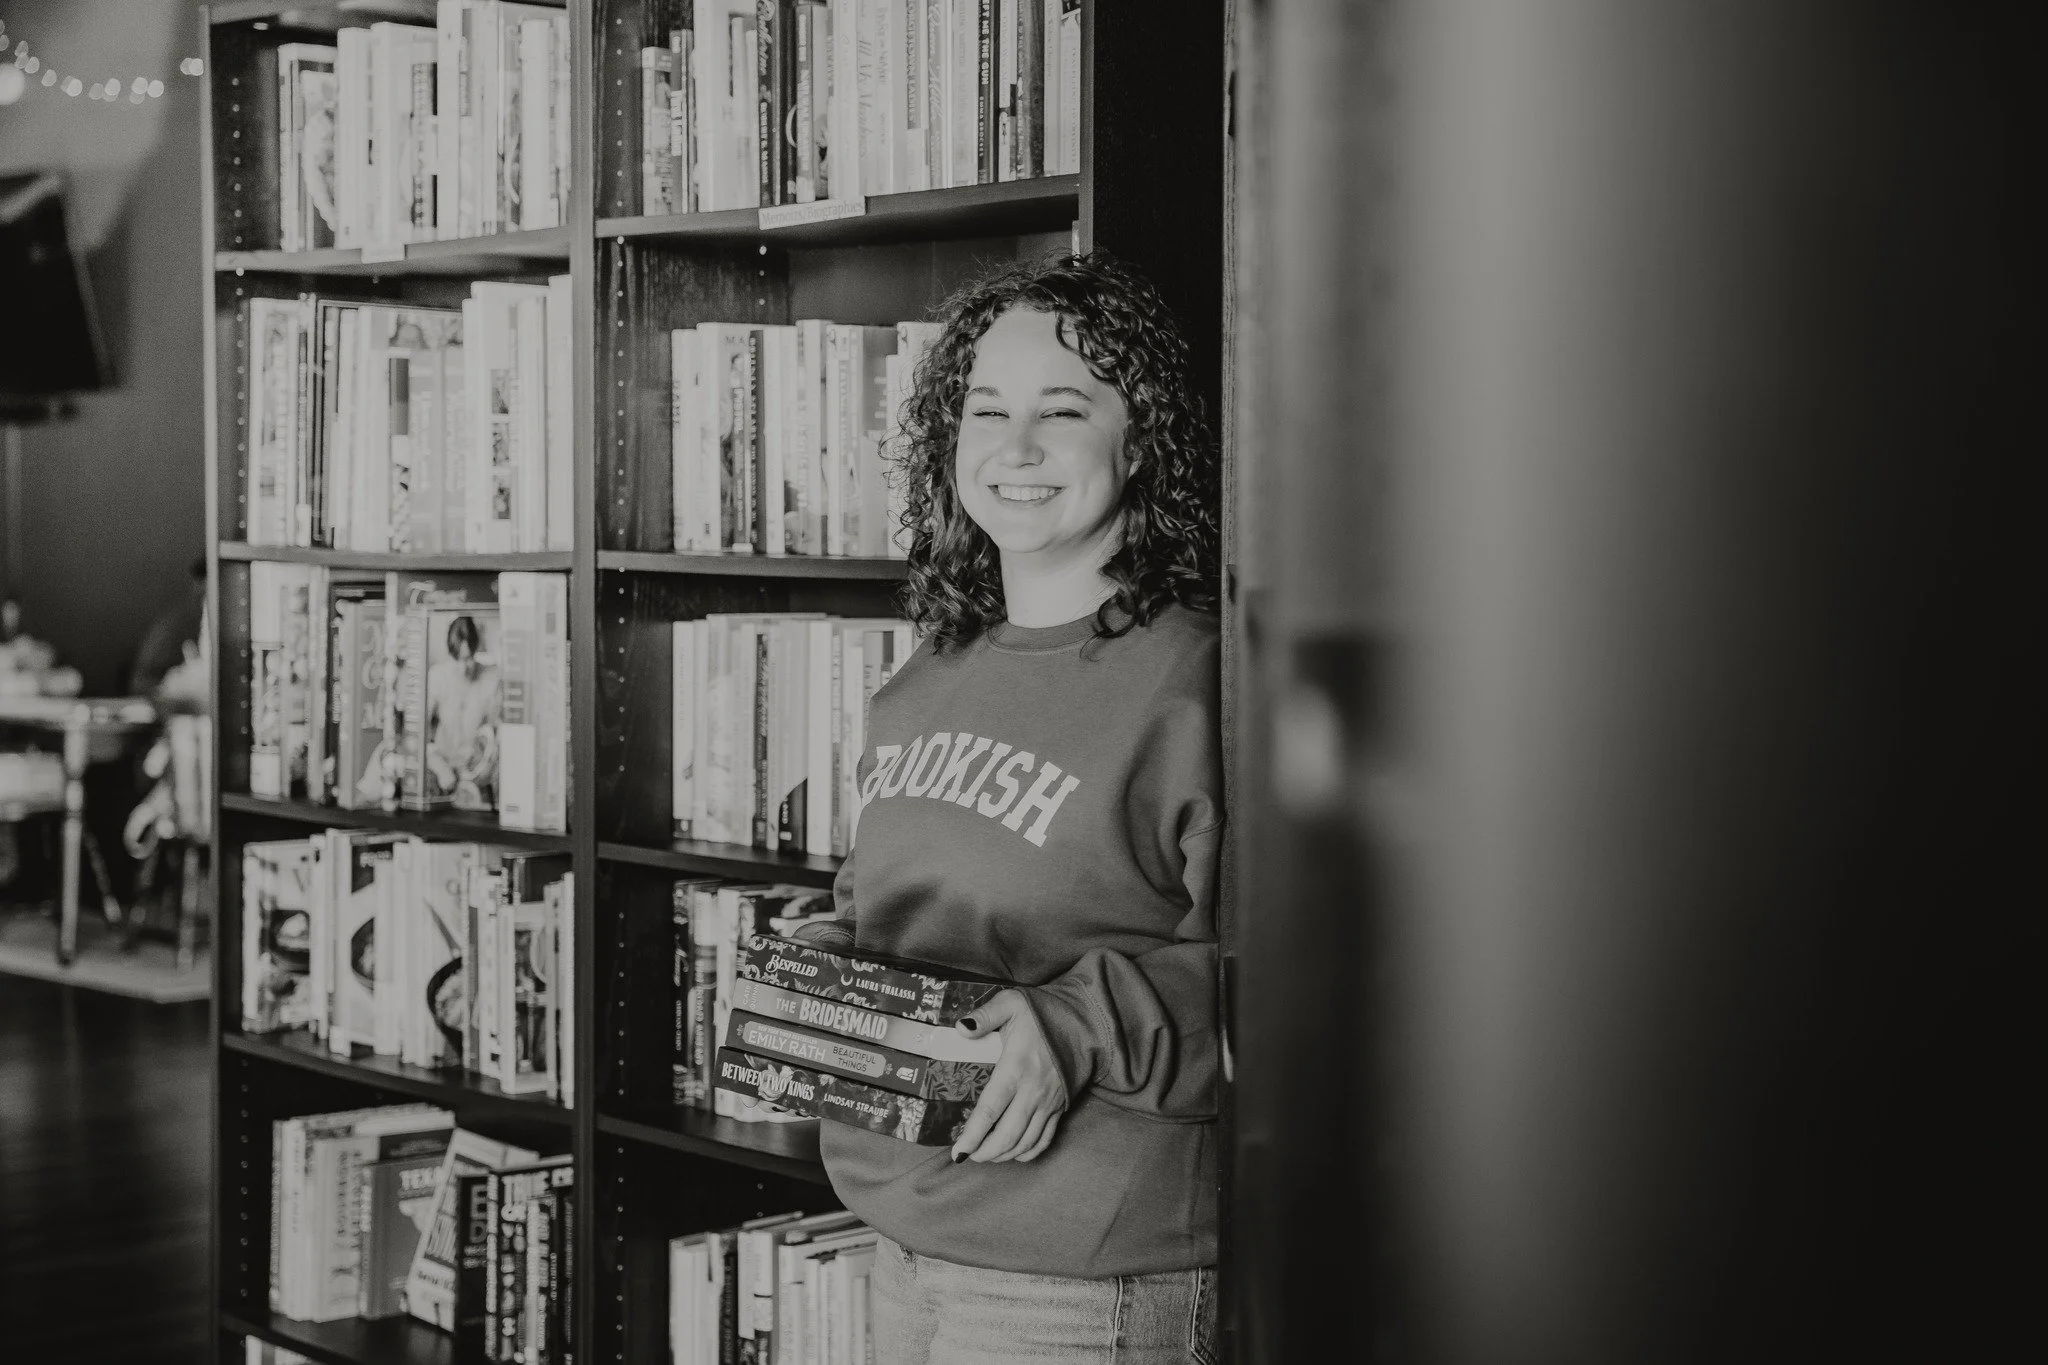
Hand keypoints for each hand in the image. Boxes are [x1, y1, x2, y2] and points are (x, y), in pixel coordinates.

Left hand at [949, 989, 1069, 1164]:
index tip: (958, 1150)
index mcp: (1016, 1067)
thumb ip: (985, 1016)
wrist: (1083, 1020)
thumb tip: (960, 1028)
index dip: (972, 1135)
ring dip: (1004, 1155)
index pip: (990, 1110)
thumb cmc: (1043, 1012)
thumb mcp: (1011, 1003)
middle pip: (1008, 1134)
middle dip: (985, 1152)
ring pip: (1026, 1142)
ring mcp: (1049, 1102)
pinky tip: (1014, 1154)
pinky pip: (1045, 1139)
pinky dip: (1029, 1153)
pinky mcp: (1060, 1106)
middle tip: (967, 1155)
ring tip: (985, 1156)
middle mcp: (1033, 1090)